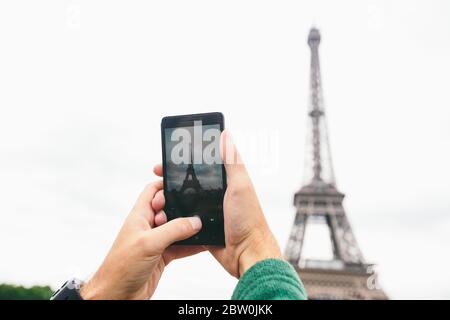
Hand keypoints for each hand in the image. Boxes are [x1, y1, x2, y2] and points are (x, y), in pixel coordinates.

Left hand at [80, 180, 204, 299]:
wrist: (117, 296)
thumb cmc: (121, 268)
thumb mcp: (149, 243)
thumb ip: (174, 229)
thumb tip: (195, 221)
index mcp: (139, 216)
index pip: (153, 191)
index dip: (166, 185)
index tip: (184, 182)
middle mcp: (148, 227)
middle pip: (169, 209)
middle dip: (183, 206)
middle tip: (199, 206)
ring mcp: (156, 242)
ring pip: (177, 229)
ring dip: (190, 227)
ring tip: (205, 224)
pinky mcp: (162, 256)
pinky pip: (180, 246)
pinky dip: (192, 245)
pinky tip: (204, 243)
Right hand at [153, 130, 281, 277]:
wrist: (246, 254)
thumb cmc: (248, 219)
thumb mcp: (240, 186)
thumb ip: (232, 161)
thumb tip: (226, 134)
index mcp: (225, 182)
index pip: (200, 165)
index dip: (183, 160)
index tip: (167, 158)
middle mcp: (216, 195)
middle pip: (187, 183)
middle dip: (170, 180)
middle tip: (156, 178)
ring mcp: (208, 212)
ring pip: (183, 201)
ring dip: (168, 199)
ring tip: (156, 200)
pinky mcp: (202, 228)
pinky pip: (184, 219)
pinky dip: (173, 217)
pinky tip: (161, 216)